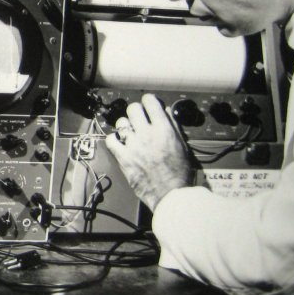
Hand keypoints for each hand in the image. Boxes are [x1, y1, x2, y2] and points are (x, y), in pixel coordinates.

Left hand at [104, 93, 193, 208]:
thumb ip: (173, 126)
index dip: (148, 100)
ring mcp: (133, 145)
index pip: (150, 102)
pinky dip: (114, 139)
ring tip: (130, 132)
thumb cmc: (179, 173)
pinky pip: (111, 140)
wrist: (170, 194)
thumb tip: (165, 111)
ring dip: (125, 126)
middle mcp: (147, 134)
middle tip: (138, 118)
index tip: (148, 104)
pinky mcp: (123, 157)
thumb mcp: (183, 145)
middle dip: (136, 111)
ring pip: (121, 123)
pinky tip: (120, 142)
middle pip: (133, 109)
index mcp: (164, 129)